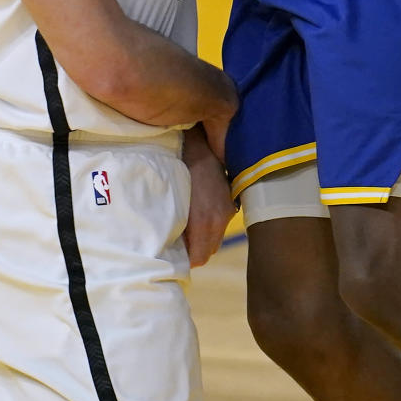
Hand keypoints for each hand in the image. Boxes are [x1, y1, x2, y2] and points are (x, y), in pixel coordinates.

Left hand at [182, 127, 234, 267]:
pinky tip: (197, 216)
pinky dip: (209, 227)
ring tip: (185, 228)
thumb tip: (169, 244)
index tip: (174, 254)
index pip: (199, 257)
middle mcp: (220, 219)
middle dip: (194, 250)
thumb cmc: (179, 167)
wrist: (199, 141)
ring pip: (215, 239)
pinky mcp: (230, 203)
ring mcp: (227, 211)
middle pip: (208, 251)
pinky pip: (220, 226)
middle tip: (177, 242)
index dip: (186, 259)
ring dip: (202, 238)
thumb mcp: (172, 197)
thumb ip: (174, 223)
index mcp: (205, 220)